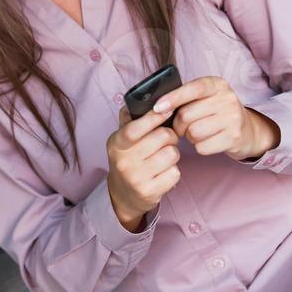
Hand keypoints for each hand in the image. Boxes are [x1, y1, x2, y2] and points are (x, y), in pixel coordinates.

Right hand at [105, 106, 180, 224]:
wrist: (124, 195)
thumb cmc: (129, 159)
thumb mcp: (123, 139)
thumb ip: (131, 119)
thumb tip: (144, 97)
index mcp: (116, 144)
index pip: (134, 128)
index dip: (153, 117)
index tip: (167, 110)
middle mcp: (123, 162)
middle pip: (162, 137)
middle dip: (170, 136)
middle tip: (165, 141)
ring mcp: (136, 178)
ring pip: (172, 154)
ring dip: (172, 154)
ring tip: (163, 157)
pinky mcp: (149, 192)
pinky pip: (175, 173)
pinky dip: (173, 172)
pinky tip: (163, 173)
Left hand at [153, 76, 280, 161]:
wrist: (247, 130)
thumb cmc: (216, 112)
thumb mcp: (205, 97)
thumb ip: (185, 97)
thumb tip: (158, 107)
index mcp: (216, 84)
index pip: (192, 88)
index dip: (172, 98)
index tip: (156, 108)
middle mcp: (227, 98)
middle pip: (186, 115)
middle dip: (179, 125)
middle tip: (184, 127)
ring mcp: (233, 118)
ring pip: (193, 132)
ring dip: (190, 137)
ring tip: (198, 132)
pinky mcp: (234, 137)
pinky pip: (202, 147)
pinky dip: (200, 147)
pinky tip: (208, 141)